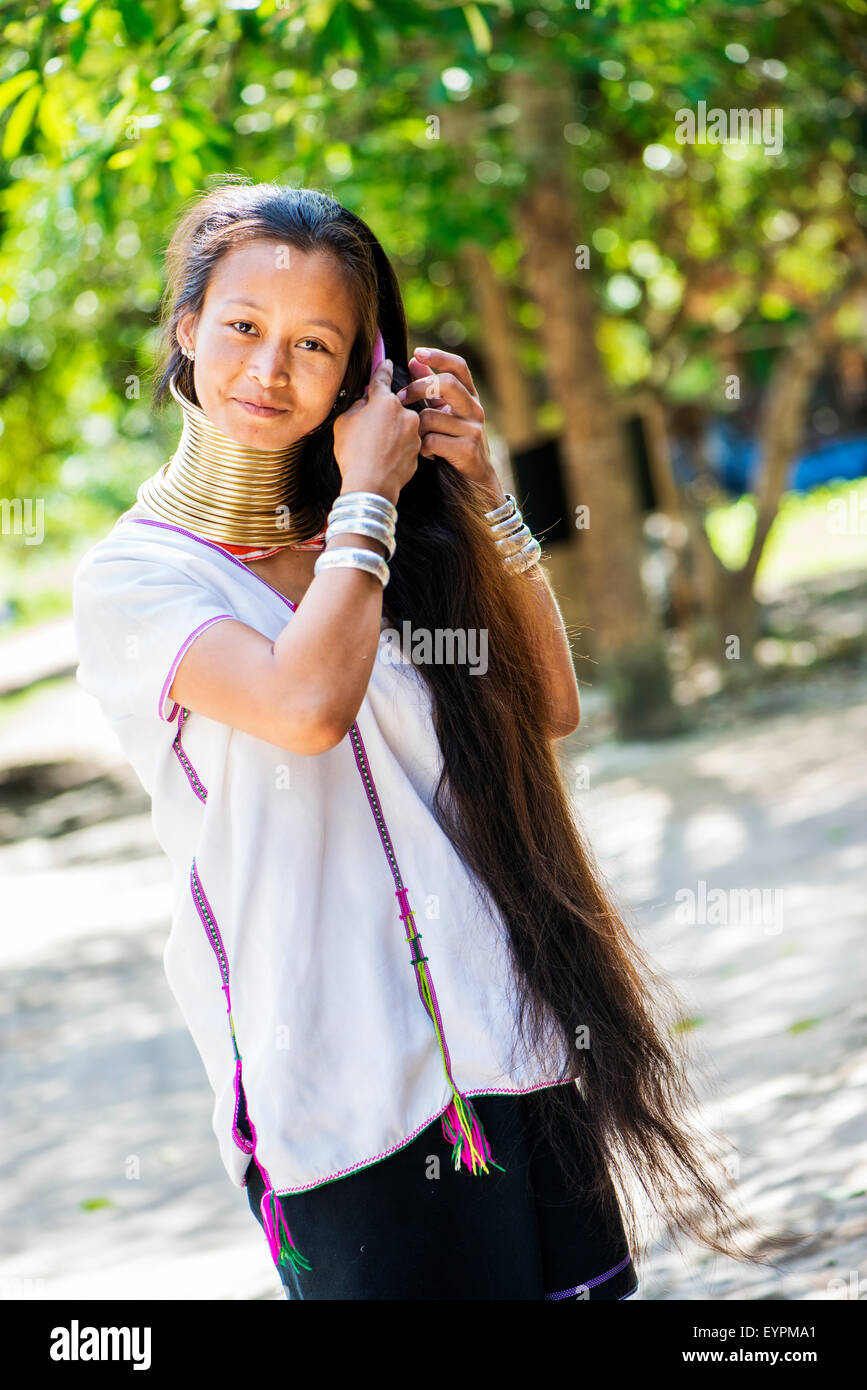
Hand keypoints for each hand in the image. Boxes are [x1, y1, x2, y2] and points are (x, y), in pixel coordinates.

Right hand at [332, 359, 420, 503]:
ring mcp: (414, 433)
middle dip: (383, 413)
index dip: (383, 369)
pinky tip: (384, 458)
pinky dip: (397, 448)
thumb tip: (366, 398)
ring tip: (375, 448)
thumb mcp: (344, 423)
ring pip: (401, 425)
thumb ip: (357, 404)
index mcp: (384, 402)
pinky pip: (406, 444)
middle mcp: (404, 413)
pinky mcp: (419, 451)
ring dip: (391, 431)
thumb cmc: (353, 453)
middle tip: (368, 428)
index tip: (387, 362)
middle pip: (393, 406)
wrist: (371, 486)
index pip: (382, 378)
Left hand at [395, 347, 504, 506]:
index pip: (458, 367)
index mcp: (469, 396)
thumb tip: (414, 361)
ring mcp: (473, 428)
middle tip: (400, 398)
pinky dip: (424, 448)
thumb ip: (431, 386)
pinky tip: (427, 454)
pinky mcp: (468, 448)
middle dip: (418, 388)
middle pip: (447, 384)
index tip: (417, 352)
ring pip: (432, 416)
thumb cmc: (456, 441)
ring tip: (417, 439)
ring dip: (417, 428)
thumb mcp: (446, 411)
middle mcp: (475, 409)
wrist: (475, 479)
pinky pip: (433, 440)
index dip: (439, 356)